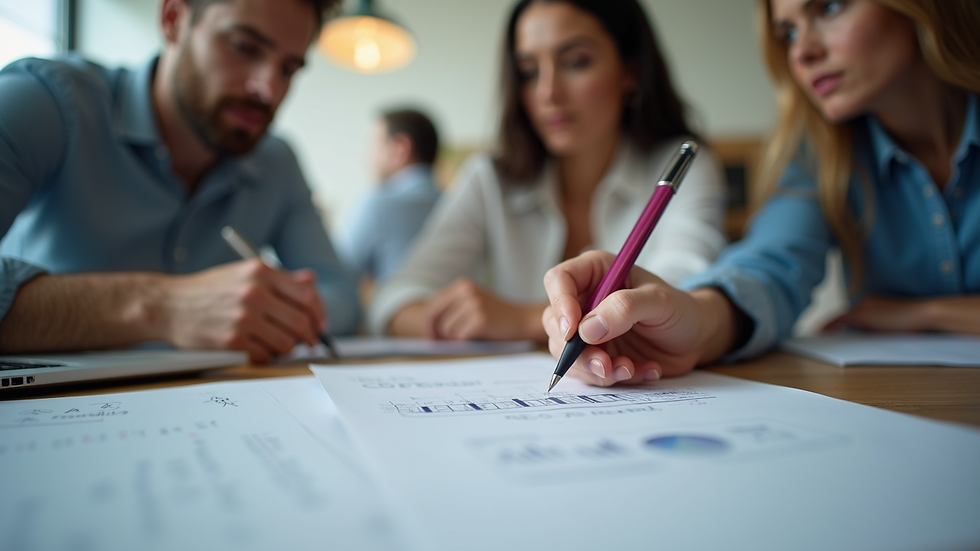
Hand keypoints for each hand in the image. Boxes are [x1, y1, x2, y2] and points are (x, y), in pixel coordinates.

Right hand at [163, 259, 326, 362]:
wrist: (168, 304)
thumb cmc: (209, 290)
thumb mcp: (244, 273)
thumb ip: (279, 279)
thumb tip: (312, 284)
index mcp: (261, 272)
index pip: (307, 295)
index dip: (318, 313)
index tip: (319, 324)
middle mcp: (254, 292)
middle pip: (301, 322)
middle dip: (309, 336)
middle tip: (307, 342)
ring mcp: (243, 317)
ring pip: (286, 342)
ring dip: (287, 348)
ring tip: (278, 344)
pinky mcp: (232, 341)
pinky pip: (265, 355)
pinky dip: (267, 356)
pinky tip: (258, 349)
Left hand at [423, 278, 545, 340]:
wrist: (522, 320)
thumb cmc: (495, 316)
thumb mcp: (473, 302)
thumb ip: (453, 308)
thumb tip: (428, 327)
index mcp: (463, 284)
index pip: (433, 304)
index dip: (428, 322)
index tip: (430, 336)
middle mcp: (467, 291)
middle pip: (435, 317)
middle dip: (435, 332)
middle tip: (438, 343)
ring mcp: (474, 304)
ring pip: (447, 329)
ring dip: (455, 338)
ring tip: (469, 336)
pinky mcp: (480, 319)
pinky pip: (459, 337)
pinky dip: (465, 342)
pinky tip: (477, 338)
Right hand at [543, 251, 733, 386]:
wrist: (696, 338)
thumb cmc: (679, 309)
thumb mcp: (659, 301)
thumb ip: (624, 308)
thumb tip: (587, 329)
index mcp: (595, 273)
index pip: (558, 281)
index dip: (560, 304)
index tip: (572, 332)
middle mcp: (585, 301)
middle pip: (556, 323)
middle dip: (577, 350)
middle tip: (605, 364)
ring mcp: (588, 331)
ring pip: (568, 354)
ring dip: (595, 369)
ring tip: (630, 369)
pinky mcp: (597, 356)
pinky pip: (589, 372)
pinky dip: (614, 378)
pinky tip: (643, 371)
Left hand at [822, 296, 966, 333]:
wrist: (925, 314)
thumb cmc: (916, 323)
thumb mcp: (893, 326)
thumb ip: (877, 329)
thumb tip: (860, 339)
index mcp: (873, 302)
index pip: (853, 315)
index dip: (841, 325)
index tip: (830, 331)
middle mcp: (865, 300)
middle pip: (846, 318)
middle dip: (833, 328)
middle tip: (818, 335)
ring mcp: (863, 305)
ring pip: (841, 319)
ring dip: (830, 329)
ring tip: (817, 336)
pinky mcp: (862, 313)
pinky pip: (839, 321)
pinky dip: (828, 327)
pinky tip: (819, 334)